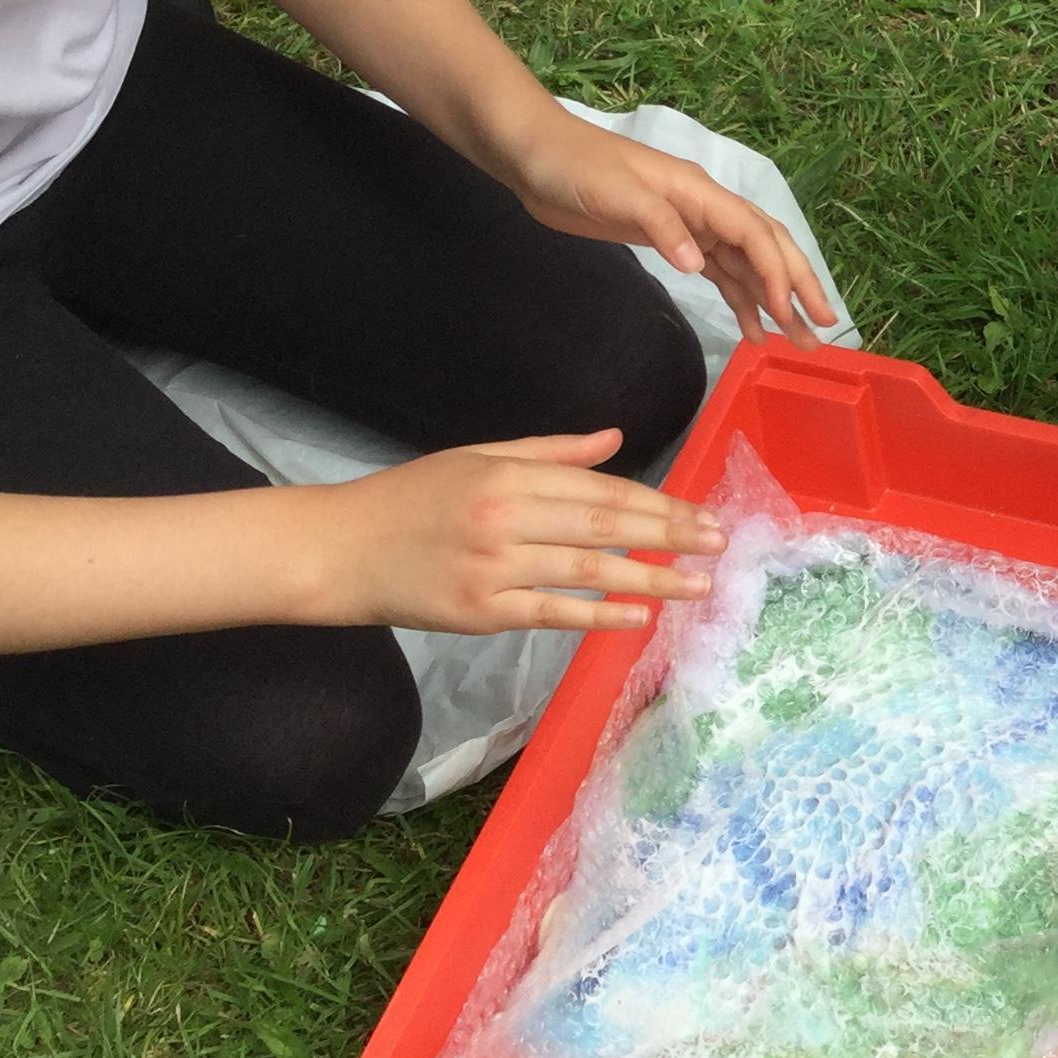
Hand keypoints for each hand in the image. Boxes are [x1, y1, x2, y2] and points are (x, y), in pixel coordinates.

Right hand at [324, 431, 724, 634]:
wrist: (339, 549)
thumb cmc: (410, 500)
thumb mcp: (478, 457)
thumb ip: (550, 452)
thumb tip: (615, 440)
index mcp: (507, 474)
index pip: (600, 488)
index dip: (657, 501)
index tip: (701, 512)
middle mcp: (505, 516)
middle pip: (605, 523)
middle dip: (670, 533)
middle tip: (719, 543)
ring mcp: (494, 567)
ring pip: (588, 570)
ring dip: (651, 578)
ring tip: (698, 585)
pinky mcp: (481, 612)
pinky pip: (553, 613)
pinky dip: (599, 616)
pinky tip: (640, 617)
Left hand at [517, 121, 838, 344]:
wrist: (536, 155)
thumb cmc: (575, 167)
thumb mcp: (616, 193)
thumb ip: (661, 226)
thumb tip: (700, 263)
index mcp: (699, 193)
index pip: (754, 234)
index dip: (778, 273)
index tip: (791, 312)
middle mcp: (705, 209)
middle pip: (766, 248)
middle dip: (798, 286)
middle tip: (824, 327)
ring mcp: (691, 225)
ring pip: (747, 265)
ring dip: (774, 300)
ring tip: (798, 339)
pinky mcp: (671, 240)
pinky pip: (720, 272)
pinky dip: (740, 299)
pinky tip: (752, 327)